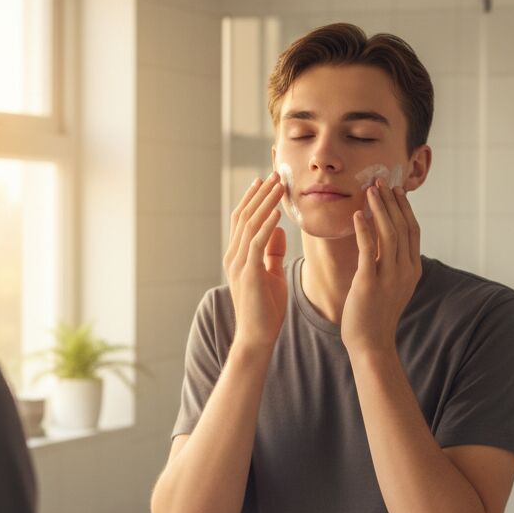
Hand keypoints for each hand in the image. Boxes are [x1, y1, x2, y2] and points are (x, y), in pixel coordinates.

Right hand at [223, 172, 286, 350]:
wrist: (257, 338)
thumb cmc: (266, 310)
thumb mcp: (272, 275)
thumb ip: (273, 253)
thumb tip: (279, 230)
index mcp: (238, 256)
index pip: (243, 220)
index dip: (253, 199)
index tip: (265, 181)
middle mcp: (234, 256)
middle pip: (244, 217)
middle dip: (260, 194)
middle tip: (274, 174)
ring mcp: (238, 264)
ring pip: (250, 225)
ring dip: (265, 203)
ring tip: (278, 185)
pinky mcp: (248, 274)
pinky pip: (257, 244)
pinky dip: (267, 226)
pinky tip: (277, 213)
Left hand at [342, 180, 421, 355]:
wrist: (371, 344)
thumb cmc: (377, 314)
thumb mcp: (392, 285)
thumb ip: (393, 263)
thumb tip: (386, 240)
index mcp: (412, 269)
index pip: (412, 230)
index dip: (404, 207)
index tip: (395, 189)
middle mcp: (405, 270)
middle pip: (403, 226)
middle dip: (392, 202)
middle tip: (381, 181)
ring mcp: (389, 277)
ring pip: (389, 233)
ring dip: (380, 209)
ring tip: (370, 191)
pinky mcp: (369, 282)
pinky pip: (368, 249)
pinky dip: (364, 229)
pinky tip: (358, 214)